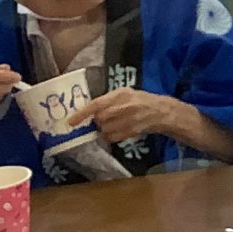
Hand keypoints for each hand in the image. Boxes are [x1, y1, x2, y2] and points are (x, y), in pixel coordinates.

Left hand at [70, 87, 185, 143]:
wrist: (161, 111)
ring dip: (105, 129)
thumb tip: (88, 110)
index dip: (82, 114)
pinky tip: (120, 130)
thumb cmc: (140, 100)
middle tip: (103, 119)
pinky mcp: (131, 131)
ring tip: (114, 123)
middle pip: (99, 119)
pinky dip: (112, 136)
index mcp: (120, 94)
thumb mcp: (125, 93)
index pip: (96, 104)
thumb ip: (108, 100)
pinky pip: (112, 137)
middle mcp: (124, 107)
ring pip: (104, 129)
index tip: (71, 121)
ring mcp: (128, 120)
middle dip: (98, 121)